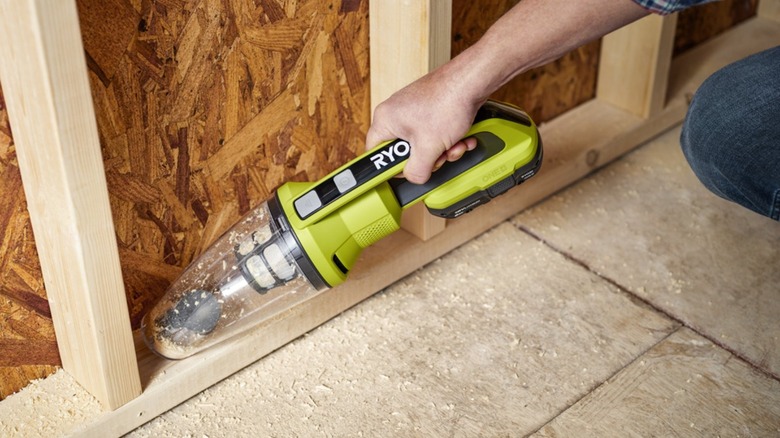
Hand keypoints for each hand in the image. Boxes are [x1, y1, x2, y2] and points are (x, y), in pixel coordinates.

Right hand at [365, 67, 484, 183]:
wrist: (472, 81)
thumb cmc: (447, 102)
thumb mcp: (429, 148)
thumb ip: (417, 170)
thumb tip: (414, 178)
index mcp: (385, 120)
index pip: (376, 154)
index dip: (392, 167)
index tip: (407, 171)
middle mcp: (395, 114)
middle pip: (404, 152)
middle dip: (428, 159)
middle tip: (439, 156)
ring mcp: (413, 111)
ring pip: (423, 145)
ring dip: (442, 150)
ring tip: (455, 144)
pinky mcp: (430, 110)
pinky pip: (434, 134)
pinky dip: (449, 140)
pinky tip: (462, 138)